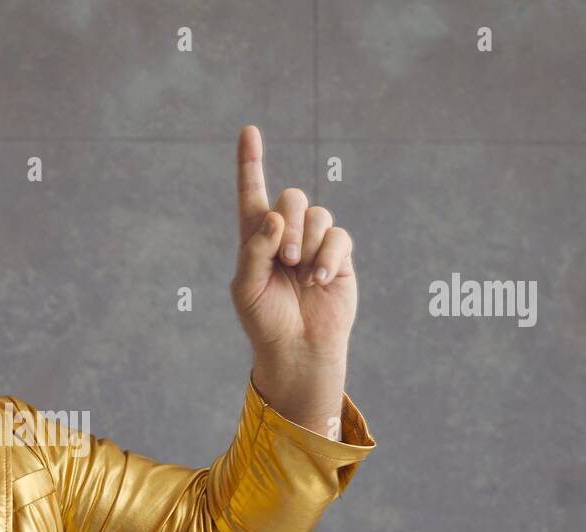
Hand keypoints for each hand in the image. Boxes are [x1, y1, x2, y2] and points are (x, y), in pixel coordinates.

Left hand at [228, 124, 355, 436]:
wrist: (297, 347)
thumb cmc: (265, 320)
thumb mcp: (246, 287)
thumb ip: (254, 249)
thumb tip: (275, 218)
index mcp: (256, 238)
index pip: (252, 193)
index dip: (250, 162)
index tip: (248, 131)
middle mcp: (286, 234)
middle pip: (292, 197)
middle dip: (289, 221)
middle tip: (286, 257)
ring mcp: (315, 243)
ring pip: (318, 214)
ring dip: (308, 242)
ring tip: (302, 273)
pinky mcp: (339, 257)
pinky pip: (339, 237)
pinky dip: (328, 256)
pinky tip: (319, 280)